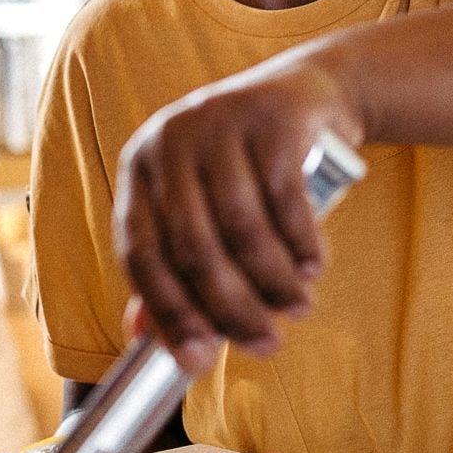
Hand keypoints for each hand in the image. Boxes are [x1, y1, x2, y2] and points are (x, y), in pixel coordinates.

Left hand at [115, 50, 362, 372]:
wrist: (308, 93)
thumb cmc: (247, 166)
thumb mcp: (202, 206)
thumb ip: (172, 266)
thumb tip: (144, 338)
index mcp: (139, 170)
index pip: (139, 252)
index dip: (168, 312)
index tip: (199, 359)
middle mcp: (169, 141)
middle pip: (194, 246)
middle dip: (233, 307)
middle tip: (267, 344)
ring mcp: (219, 124)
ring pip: (242, 227)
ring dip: (273, 280)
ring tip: (298, 307)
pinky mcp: (271, 119)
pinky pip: (285, 198)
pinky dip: (301, 243)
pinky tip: (313, 268)